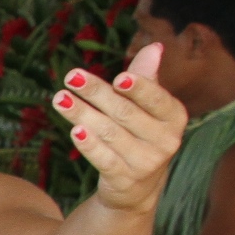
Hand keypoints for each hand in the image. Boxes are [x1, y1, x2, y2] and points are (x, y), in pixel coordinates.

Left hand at [57, 43, 184, 214]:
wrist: (136, 187)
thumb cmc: (140, 134)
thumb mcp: (147, 108)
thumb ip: (147, 78)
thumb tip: (155, 47)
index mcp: (174, 117)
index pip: (156, 98)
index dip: (139, 88)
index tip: (118, 76)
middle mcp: (166, 141)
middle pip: (125, 112)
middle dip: (97, 93)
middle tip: (71, 77)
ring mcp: (146, 163)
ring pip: (110, 133)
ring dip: (82, 113)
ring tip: (60, 99)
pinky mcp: (125, 179)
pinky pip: (104, 159)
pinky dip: (90, 145)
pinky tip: (75, 130)